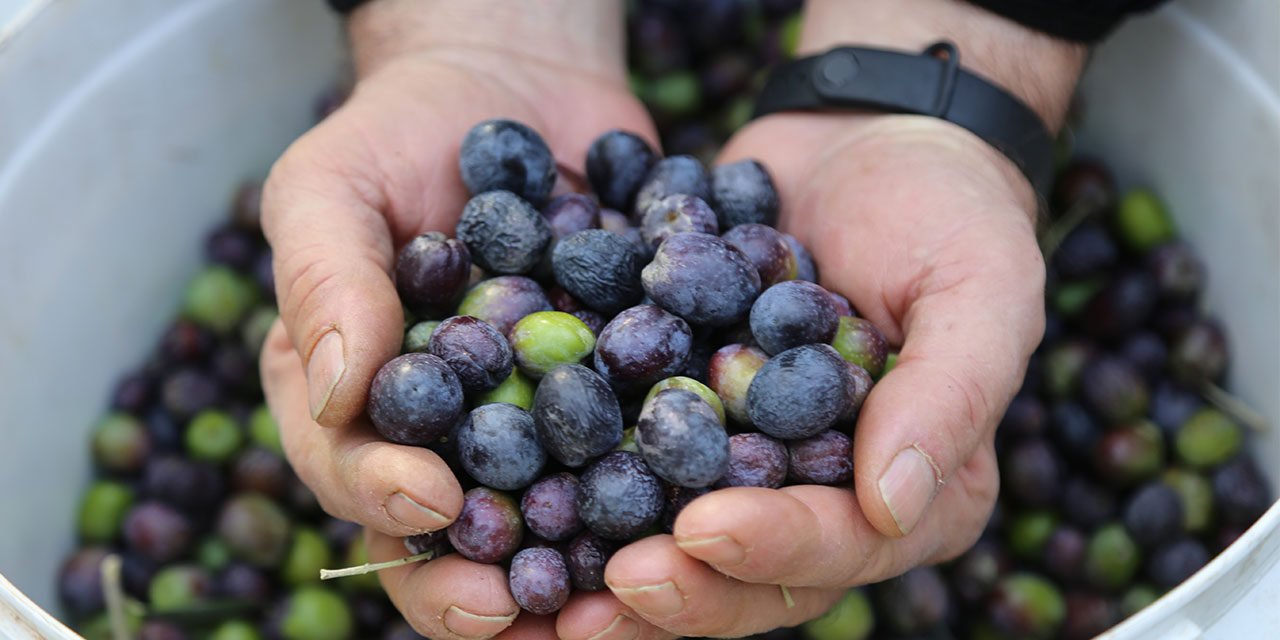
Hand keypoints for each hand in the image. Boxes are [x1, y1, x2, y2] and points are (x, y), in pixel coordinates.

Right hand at [259, 1, 675, 636]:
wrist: (513, 91)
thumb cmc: (397, 135)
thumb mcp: (332, 185)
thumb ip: (323, 279)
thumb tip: (338, 390)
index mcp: (353, 406)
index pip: (351, 475)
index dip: (381, 502)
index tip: (430, 502)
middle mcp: (440, 439)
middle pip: (447, 539)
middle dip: (474, 584)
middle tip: (516, 605)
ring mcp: (532, 430)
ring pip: (548, 525)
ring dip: (576, 569)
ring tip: (617, 591)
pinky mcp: (614, 403)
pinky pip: (637, 457)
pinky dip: (665, 489)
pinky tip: (700, 504)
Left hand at [595, 111, 1044, 636]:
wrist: (858, 138)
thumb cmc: (945, 208)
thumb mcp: (982, 288)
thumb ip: (949, 396)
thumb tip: (893, 505)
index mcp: (911, 491)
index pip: (844, 543)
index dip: (776, 548)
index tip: (703, 528)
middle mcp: (824, 495)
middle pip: (753, 574)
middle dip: (685, 585)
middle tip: (612, 586)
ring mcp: (747, 461)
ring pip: (681, 542)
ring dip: (616, 567)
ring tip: (551, 588)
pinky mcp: (681, 416)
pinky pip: (628, 462)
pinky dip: (575, 482)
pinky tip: (519, 491)